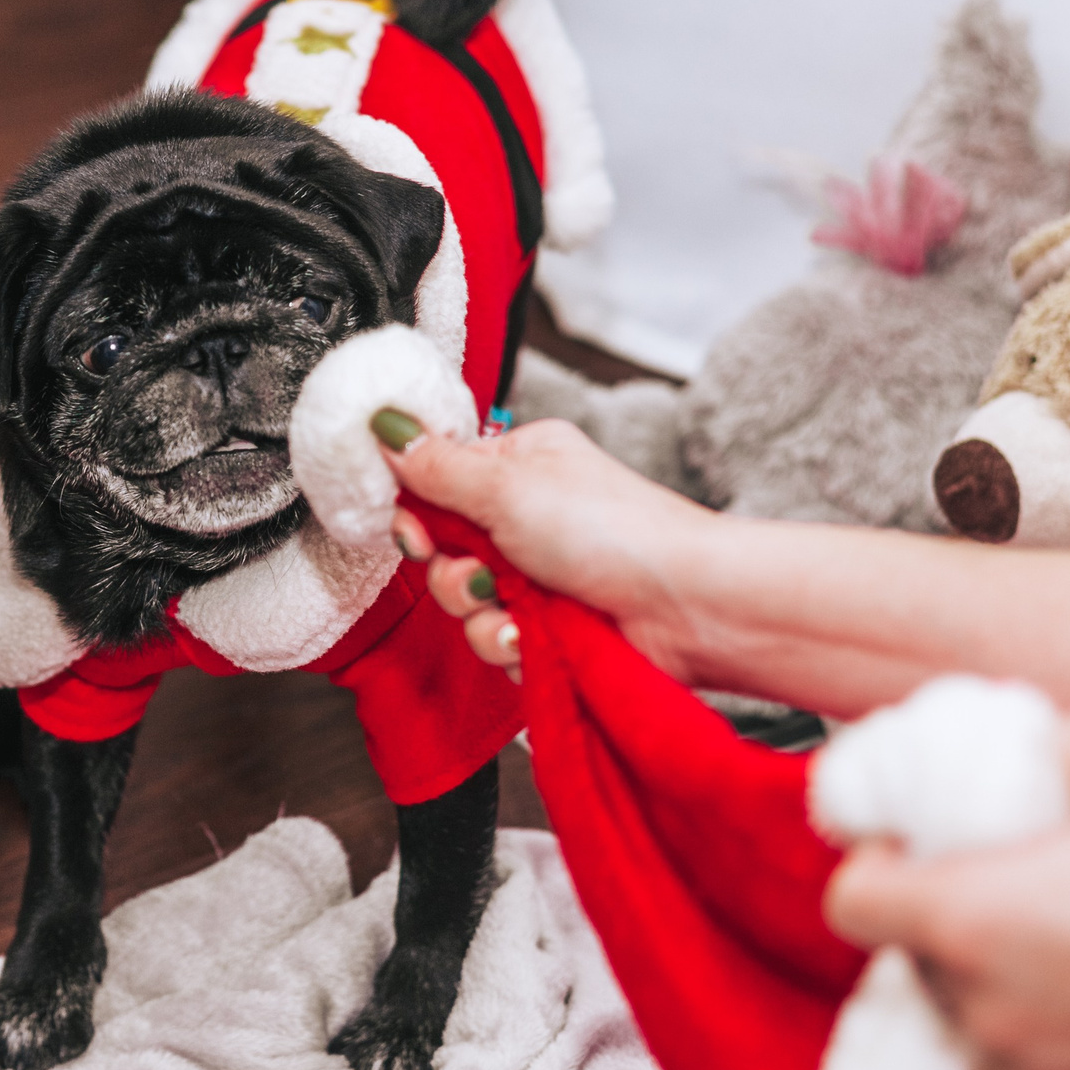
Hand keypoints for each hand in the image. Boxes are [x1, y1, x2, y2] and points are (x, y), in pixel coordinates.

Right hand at [373, 414, 721, 684]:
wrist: (685, 608)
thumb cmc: (617, 532)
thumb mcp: (508, 486)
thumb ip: (435, 466)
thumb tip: (384, 425)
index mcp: (519, 465)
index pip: (436, 482)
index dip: (417, 512)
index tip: (416, 529)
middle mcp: (526, 517)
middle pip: (442, 550)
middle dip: (451, 571)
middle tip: (480, 570)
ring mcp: (537, 576)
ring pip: (462, 602)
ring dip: (479, 614)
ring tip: (516, 610)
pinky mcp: (547, 628)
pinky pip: (493, 641)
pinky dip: (508, 644)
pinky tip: (535, 639)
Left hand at [822, 713, 1069, 1069]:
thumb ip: (1048, 741)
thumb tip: (1028, 735)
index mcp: (970, 918)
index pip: (849, 901)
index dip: (871, 862)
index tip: (913, 838)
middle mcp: (986, 998)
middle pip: (909, 948)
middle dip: (939, 903)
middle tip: (1001, 860)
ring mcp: (1036, 1049)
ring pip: (970, 993)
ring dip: (993, 952)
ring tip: (1064, 903)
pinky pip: (1033, 1030)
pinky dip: (1048, 993)